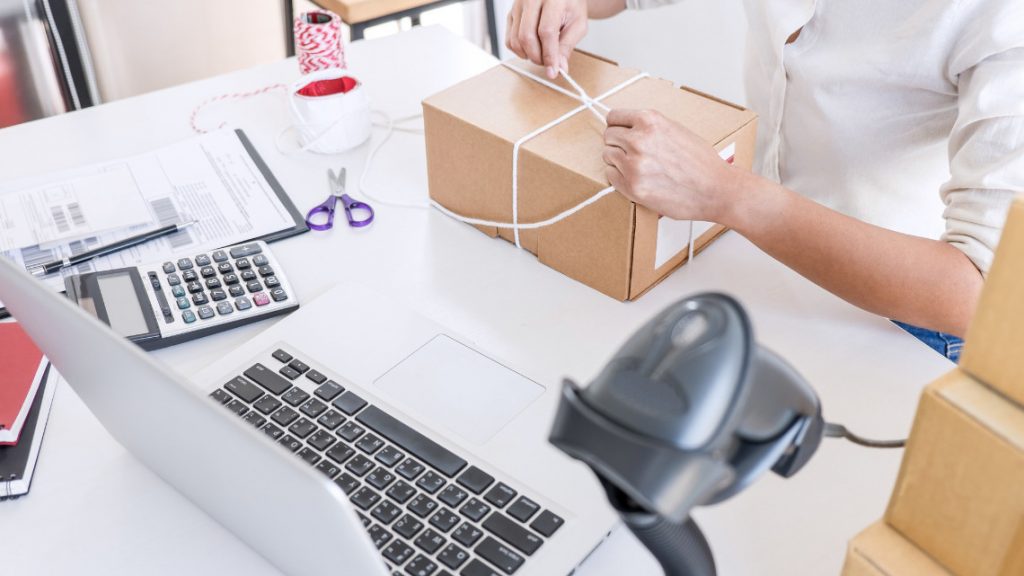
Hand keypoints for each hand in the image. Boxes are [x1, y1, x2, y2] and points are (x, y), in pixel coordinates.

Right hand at [506, 0, 588, 78]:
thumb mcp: (577, 24)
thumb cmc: (570, 6)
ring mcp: (518, 5)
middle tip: (548, 63)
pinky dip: (520, 50)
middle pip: (527, 37)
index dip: (549, 55)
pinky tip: (532, 48)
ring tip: (541, 54)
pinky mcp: (511, 13)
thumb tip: (559, 67)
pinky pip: (509, 39)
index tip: (553, 71)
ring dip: (528, 55)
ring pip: (516, 40)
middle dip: (538, 57)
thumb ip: (567, 46)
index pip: (546, 31)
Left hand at [603, 109, 740, 222]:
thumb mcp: (675, 129)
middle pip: (608, 137)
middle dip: (617, 144)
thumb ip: (649, 127)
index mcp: (650, 121)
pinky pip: (611, 176)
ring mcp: (633, 164)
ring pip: (608, 156)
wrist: (716, 189)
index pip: (613, 117)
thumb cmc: (701, 162)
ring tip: (638, 167)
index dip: (617, 126)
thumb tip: (627, 128)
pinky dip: (620, 178)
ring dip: (618, 161)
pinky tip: (638, 178)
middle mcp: (638, 140)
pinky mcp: (633, 187)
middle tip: (632, 153)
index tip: (620, 132)